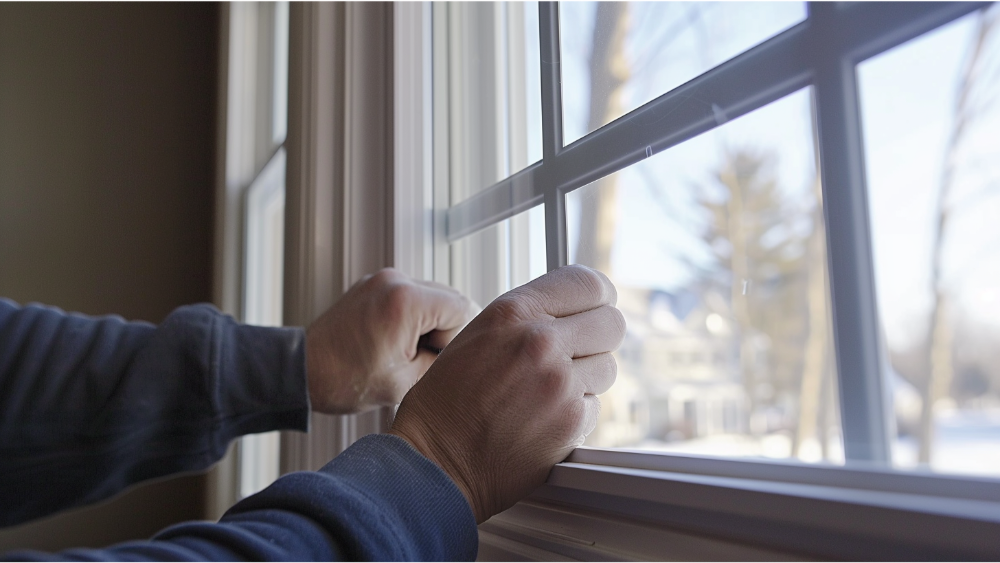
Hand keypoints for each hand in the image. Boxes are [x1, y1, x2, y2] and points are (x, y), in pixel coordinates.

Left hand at [306, 268, 475, 413]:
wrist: (303, 371)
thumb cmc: (346, 380)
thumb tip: (460, 346)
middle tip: (413, 356)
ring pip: (433, 297)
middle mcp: (396, 280)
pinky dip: (411, 316)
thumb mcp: (408, 381)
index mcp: (406, 300)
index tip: (424, 359)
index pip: (463, 310)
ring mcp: (383, 278)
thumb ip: (443, 359)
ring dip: (427, 323)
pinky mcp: (374, 283)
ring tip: (399, 348)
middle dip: (442, 330)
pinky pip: (411, 295)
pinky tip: (390, 339)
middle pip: (451, 299)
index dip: (451, 341)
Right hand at [389, 265, 625, 522]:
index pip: (588, 284)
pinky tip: (541, 420)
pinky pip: (595, 406)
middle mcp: (540, 340)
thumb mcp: (480, 334)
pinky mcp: (571, 421)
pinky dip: (576, 414)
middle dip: (598, 339)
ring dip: (586, 380)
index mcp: (514, 311)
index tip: (595, 310)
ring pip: (607, 367)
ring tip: (546, 393)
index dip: (598, 298)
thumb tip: (575, 310)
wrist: (435, 459)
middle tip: (576, 354)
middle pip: (612, 323)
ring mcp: (559, 382)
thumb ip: (529, 316)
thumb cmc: (448, 399)